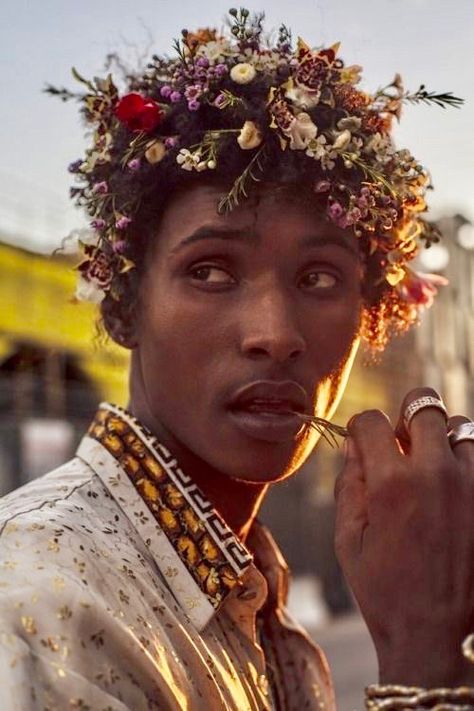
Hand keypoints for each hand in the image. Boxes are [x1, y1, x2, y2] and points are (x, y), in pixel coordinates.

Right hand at [334, 387, 473, 686]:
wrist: (439, 639)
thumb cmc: (386, 593)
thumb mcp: (348, 540)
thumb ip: (349, 485)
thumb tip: (354, 447)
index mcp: (390, 483)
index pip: (372, 420)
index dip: (360, 426)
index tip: (362, 439)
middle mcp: (435, 473)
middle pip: (424, 404)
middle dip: (406, 415)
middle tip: (401, 441)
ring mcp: (472, 485)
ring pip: (461, 428)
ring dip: (442, 439)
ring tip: (432, 468)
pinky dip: (465, 463)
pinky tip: (454, 489)